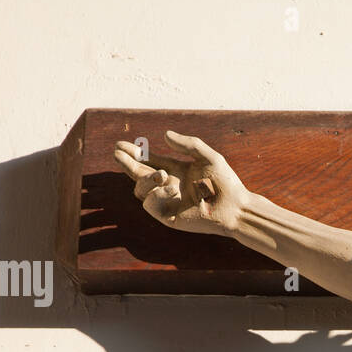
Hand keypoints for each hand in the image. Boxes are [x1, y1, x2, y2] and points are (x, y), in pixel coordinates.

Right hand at [113, 131, 247, 234]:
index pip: (149, 160)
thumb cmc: (225, 182)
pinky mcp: (167, 216)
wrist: (234, 207)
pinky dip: (157, 194)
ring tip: (163, 174)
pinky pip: (149, 203)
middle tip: (118, 153)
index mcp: (176, 170)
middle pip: (139, 174)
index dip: (135, 152)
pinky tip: (171, 188)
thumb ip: (188, 145)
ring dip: (147, 178)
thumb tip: (164, 135)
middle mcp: (168, 185)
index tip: (120, 144)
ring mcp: (166, 201)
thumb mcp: (208, 157)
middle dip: (127, 163)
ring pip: (140, 189)